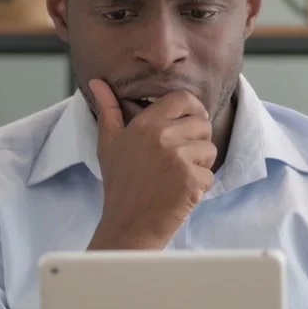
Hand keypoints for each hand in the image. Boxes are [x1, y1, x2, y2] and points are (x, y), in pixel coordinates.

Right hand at [89, 80, 215, 249]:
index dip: (192, 110)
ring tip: (176, 178)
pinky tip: (179, 194)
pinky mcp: (190, 180)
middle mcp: (162, 137)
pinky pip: (210, 175)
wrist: (127, 226)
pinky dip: (199, 187)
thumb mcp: (109, 144)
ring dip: (200, 166)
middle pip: (203, 124)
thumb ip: (108, 110)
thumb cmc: (120, 185)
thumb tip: (97, 82)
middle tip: (179, 161)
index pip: (183, 99)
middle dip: (197, 142)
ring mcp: (177, 158)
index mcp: (145, 124)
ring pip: (210, 150)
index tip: (190, 125)